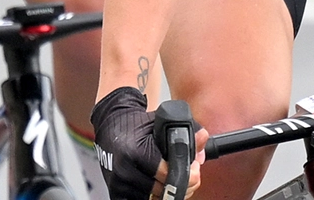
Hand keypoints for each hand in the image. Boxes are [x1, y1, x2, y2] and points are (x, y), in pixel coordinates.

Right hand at [92, 88, 206, 199]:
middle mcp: (124, 170)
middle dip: (181, 184)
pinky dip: (154, 195)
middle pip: (162, 191)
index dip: (187, 175)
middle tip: (189, 174)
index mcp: (134, 153)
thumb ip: (185, 130)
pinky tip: (159, 183)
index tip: (195, 169)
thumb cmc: (135, 123)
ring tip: (173, 176)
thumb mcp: (160, 122)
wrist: (110, 124)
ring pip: (154, 199)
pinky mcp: (115, 191)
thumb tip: (203, 139)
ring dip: (168, 192)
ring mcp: (118, 183)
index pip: (168, 175)